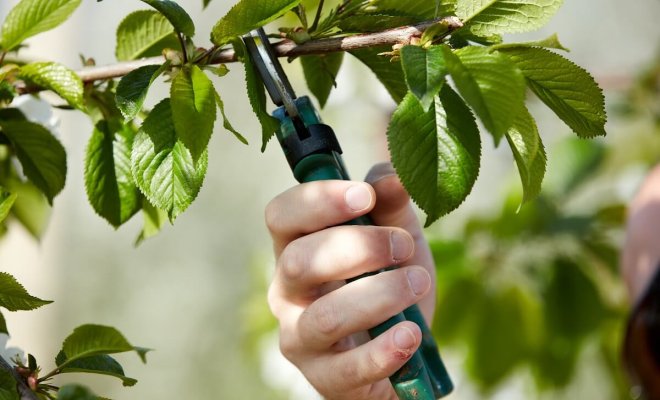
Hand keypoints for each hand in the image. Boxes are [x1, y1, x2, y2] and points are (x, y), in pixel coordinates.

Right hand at [265, 163, 435, 399]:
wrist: (405, 349)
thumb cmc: (389, 282)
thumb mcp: (398, 238)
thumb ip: (392, 206)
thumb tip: (395, 175)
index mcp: (296, 248)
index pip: (280, 215)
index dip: (317, 201)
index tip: (364, 195)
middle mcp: (286, 291)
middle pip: (299, 261)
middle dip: (359, 247)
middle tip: (404, 247)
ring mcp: (300, 338)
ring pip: (325, 316)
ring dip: (379, 295)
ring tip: (418, 285)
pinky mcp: (324, 378)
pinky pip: (347, 369)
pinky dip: (385, 349)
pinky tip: (412, 335)